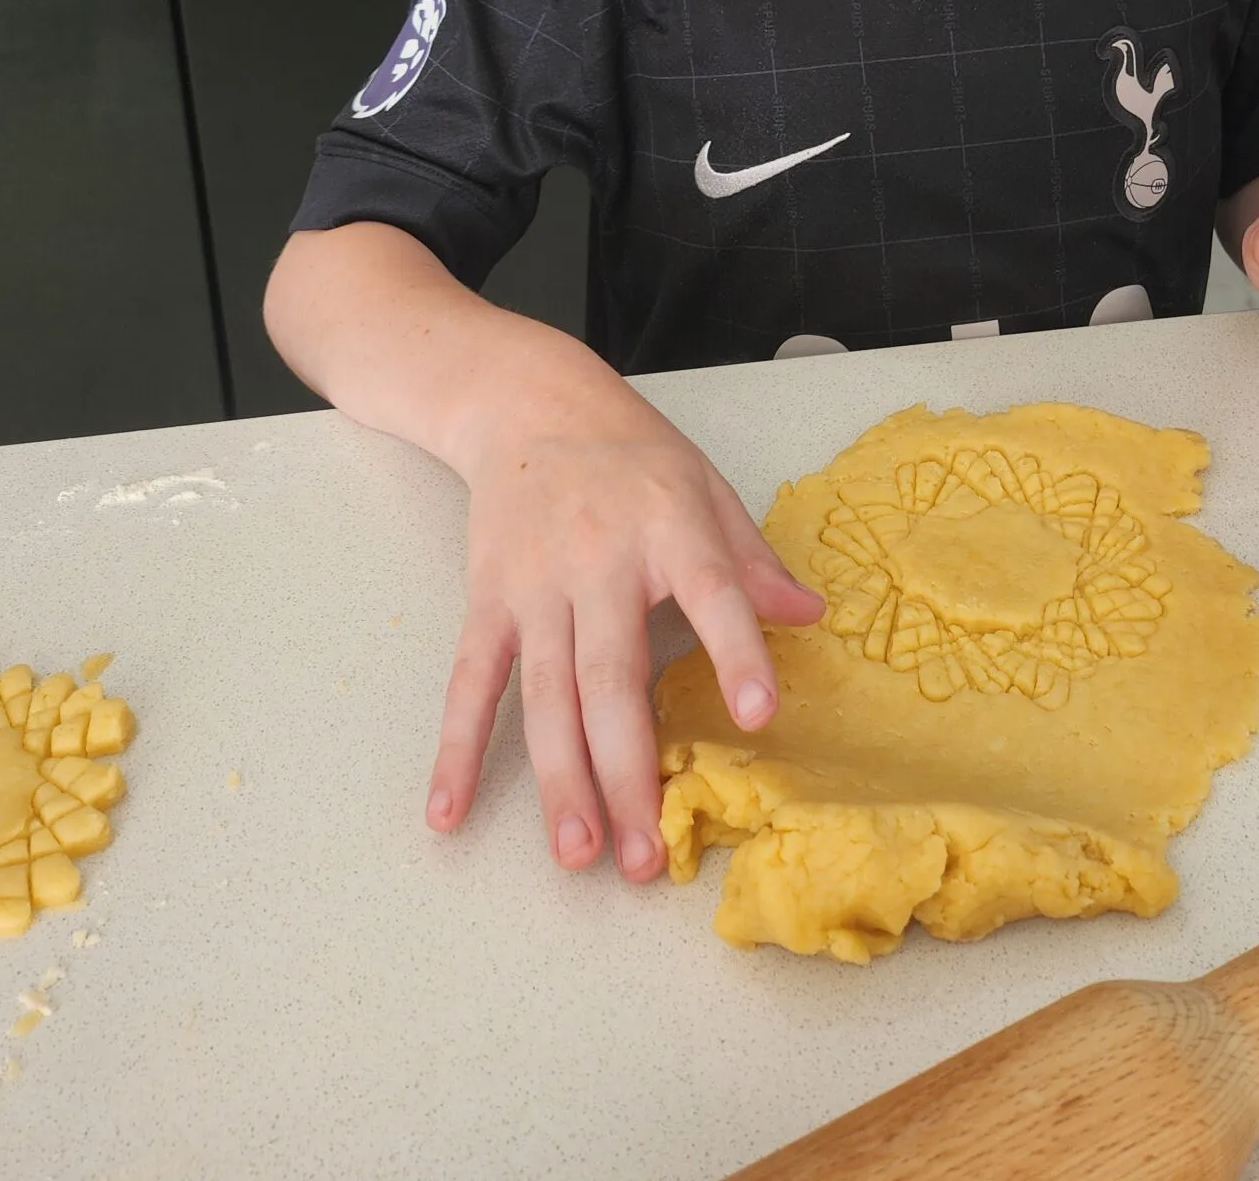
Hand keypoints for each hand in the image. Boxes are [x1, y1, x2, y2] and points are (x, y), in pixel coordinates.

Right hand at [427, 381, 822, 880]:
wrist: (527, 402)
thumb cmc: (632, 452)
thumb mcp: (705, 486)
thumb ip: (751, 560)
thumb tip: (808, 619)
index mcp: (670, 523)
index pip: (711, 589)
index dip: (736, 649)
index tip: (760, 712)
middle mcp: (600, 559)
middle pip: (612, 676)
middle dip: (628, 771)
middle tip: (647, 857)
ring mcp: (536, 584)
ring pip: (545, 694)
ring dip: (560, 779)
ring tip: (578, 853)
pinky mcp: (488, 598)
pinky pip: (471, 681)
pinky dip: (457, 746)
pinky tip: (449, 810)